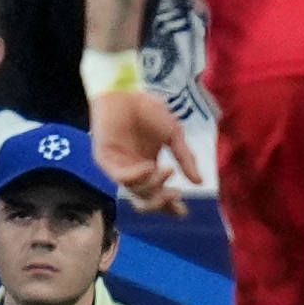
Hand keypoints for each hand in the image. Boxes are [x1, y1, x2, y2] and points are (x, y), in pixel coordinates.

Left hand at [90, 85, 201, 211]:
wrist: (127, 92)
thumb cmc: (149, 109)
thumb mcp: (175, 135)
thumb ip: (185, 158)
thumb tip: (199, 181)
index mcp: (150, 166)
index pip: (158, 193)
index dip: (169, 204)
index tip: (183, 212)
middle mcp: (134, 170)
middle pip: (145, 198)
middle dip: (161, 201)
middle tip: (176, 194)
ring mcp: (118, 165)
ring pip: (135, 190)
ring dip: (153, 185)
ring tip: (168, 169)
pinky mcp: (104, 158)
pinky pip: (121, 176)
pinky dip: (137, 176)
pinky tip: (150, 166)